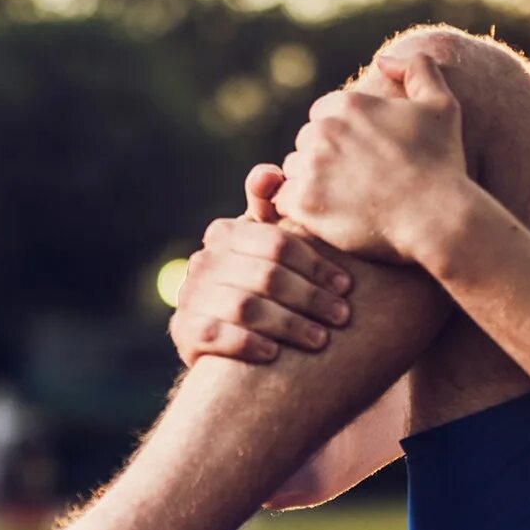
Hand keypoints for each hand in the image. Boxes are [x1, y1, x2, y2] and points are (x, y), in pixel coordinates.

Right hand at [168, 169, 355, 365]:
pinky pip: (214, 334)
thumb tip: (268, 175)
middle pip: (265, 276)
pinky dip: (246, 343)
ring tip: (320, 340)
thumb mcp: (272, 248)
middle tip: (342, 315)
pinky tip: (275, 354)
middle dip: (309, 298)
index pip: (276, 243)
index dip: (315, 265)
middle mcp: (203, 260)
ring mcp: (190, 295)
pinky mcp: (183, 329)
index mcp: (226, 233)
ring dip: (287, 324)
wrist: (228, 335)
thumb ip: (275, 210)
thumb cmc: (263, 283)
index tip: (346, 285)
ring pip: (244, 307)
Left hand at [271, 53, 467, 262]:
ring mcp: (310, 166)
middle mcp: (324, 129)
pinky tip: (327, 214)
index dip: (343, 134)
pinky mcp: (303, 201)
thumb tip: (383, 60)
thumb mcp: (442, 105)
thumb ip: (417, 69)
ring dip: (310, 180)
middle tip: (355, 179)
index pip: (324, 112)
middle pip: (307, 139)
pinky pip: (283, 199)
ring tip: (344, 198)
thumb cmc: (442, 163)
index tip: (364, 155)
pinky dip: (299, 207)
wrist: (436, 217)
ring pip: (295, 168)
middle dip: (324, 155)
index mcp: (348, 103)